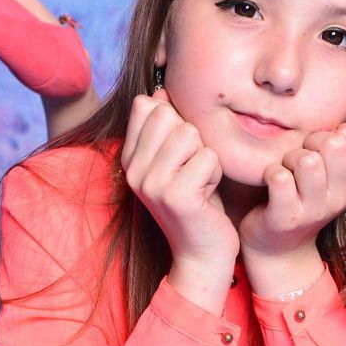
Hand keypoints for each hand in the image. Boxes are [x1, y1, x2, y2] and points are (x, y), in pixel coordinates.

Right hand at [121, 88, 239, 267]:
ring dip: (205, 155)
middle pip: (169, 115)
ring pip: (190, 133)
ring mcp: (151, 183)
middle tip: (192, 171)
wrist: (202, 253)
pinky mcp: (175, 195)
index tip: (178, 156)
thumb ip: (166, 127)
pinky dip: (215, 173)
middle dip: (192, 139)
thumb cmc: (197, 201)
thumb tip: (159, 93)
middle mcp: (133, 170)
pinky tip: (207, 194)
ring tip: (199, 181)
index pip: (146, 106)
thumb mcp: (177, 160)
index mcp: (129, 158)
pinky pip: (208, 156)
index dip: (174, 122)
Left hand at [238, 123, 345, 258]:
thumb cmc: (302, 195)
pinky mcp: (285, 218)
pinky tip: (271, 179)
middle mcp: (339, 200)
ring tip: (286, 168)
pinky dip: (271, 171)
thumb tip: (344, 128)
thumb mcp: (330, 174)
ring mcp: (313, 211)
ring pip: (307, 160)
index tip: (327, 144)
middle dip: (312, 140)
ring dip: (289, 157)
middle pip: (335, 146)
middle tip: (300, 155)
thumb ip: (340, 147)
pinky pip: (281, 178)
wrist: (278, 247)